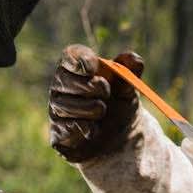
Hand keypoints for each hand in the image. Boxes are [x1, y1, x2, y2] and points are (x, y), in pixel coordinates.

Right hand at [48, 45, 144, 161]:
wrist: (121, 136)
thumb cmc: (119, 102)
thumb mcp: (128, 86)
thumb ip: (131, 70)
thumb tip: (135, 60)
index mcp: (77, 68)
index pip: (70, 56)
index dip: (80, 59)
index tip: (94, 67)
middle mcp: (61, 86)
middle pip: (64, 79)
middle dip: (89, 86)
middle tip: (106, 92)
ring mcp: (57, 109)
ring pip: (64, 105)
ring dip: (90, 108)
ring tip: (102, 111)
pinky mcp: (58, 133)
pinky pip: (64, 127)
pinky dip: (83, 127)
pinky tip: (94, 129)